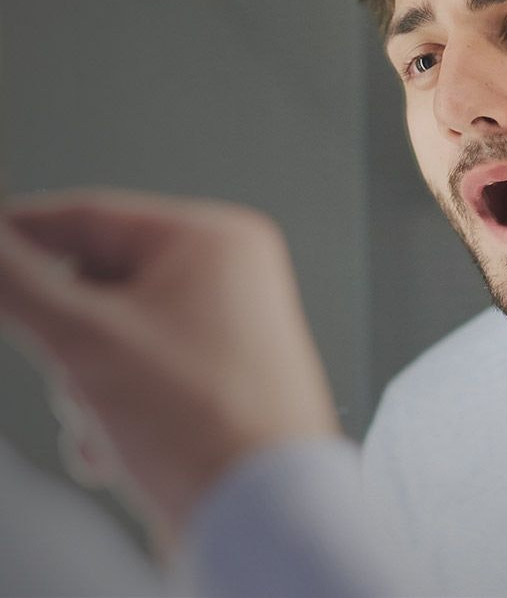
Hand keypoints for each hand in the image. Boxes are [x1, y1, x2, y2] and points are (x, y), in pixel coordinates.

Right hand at [0, 189, 340, 543]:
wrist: (261, 513)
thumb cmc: (205, 421)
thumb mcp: (84, 340)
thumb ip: (17, 283)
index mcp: (214, 240)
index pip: (91, 216)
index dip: (20, 235)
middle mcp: (229, 275)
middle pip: (100, 283)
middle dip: (69, 339)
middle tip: (72, 370)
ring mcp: (227, 326)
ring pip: (113, 335)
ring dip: (88, 384)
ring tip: (109, 419)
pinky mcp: (217, 375)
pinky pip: (141, 371)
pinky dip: (115, 407)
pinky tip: (121, 446)